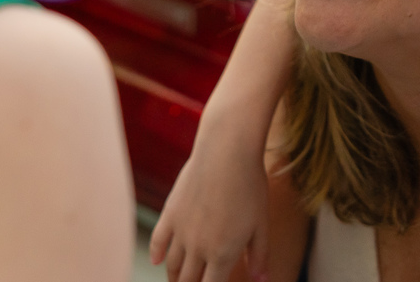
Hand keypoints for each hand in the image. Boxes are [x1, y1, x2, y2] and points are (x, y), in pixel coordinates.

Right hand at [149, 133, 269, 281]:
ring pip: (172, 265)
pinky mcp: (170, 212)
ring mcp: (181, 231)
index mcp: (223, 254)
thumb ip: (260, 255)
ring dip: (174, 277)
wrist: (226, 152)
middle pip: (188, 281)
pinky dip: (157, 254)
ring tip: (178, 281)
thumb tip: (263, 281)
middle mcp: (198, 247)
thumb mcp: (261, 224)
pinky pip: (158, 240)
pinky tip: (157, 260)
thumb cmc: (250, 186)